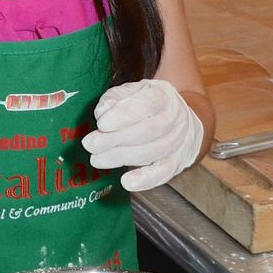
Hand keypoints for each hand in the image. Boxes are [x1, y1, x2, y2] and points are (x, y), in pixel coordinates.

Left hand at [81, 79, 203, 191]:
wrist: (182, 119)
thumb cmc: (149, 103)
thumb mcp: (133, 90)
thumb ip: (116, 97)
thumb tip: (101, 112)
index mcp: (163, 96)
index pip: (147, 104)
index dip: (123, 115)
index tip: (101, 124)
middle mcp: (175, 118)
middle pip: (147, 131)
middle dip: (115, 139)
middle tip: (90, 144)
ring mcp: (178, 142)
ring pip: (150, 152)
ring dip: (121, 158)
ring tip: (96, 159)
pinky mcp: (177, 162)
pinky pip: (163, 173)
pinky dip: (145, 180)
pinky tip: (127, 182)